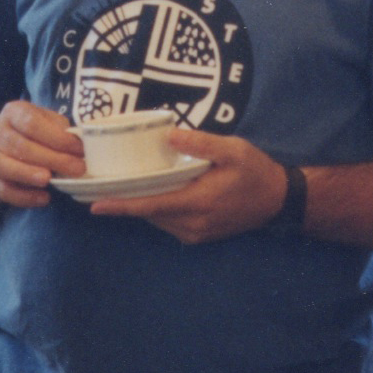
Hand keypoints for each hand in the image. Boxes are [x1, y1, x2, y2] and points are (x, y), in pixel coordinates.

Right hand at [0, 99, 85, 207]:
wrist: (7, 140)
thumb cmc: (36, 129)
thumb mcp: (48, 119)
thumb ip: (61, 129)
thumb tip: (79, 144)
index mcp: (13, 112)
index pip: (32, 124)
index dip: (57, 138)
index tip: (79, 149)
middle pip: (22, 147)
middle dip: (52, 159)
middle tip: (77, 168)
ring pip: (7, 167)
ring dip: (30, 175)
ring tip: (50, 180)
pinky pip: (5, 191)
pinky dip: (25, 197)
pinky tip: (44, 198)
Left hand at [88, 127, 287, 243]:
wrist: (278, 200)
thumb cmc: (255, 171)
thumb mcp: (233, 150)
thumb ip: (201, 143)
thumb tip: (169, 136)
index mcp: (198, 202)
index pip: (150, 206)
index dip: (121, 205)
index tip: (95, 204)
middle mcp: (192, 224)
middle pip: (149, 213)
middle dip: (126, 200)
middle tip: (103, 184)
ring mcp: (195, 233)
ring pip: (157, 219)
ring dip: (142, 205)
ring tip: (124, 186)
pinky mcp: (198, 235)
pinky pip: (169, 223)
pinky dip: (157, 209)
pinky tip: (154, 193)